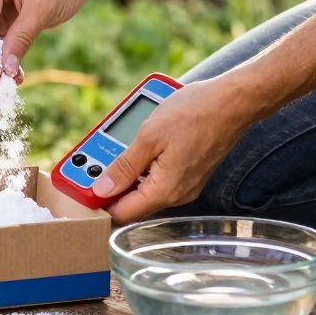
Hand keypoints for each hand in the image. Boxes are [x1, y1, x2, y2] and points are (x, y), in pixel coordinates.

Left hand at [91, 77, 260, 223]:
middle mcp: (176, 194)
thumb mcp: (149, 137)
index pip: (122, 212)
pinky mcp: (189, 172)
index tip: (81, 186)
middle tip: (91, 158)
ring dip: (126, 168)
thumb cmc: (195, 114)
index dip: (99, 201)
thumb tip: (102, 189)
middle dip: (109, 181)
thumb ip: (124, 166)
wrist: (234, 101)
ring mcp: (184, 184)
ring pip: (144, 185)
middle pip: (132, 200)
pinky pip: (158, 174)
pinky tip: (139, 140)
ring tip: (112, 142)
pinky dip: (144, 161)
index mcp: (164, 191)